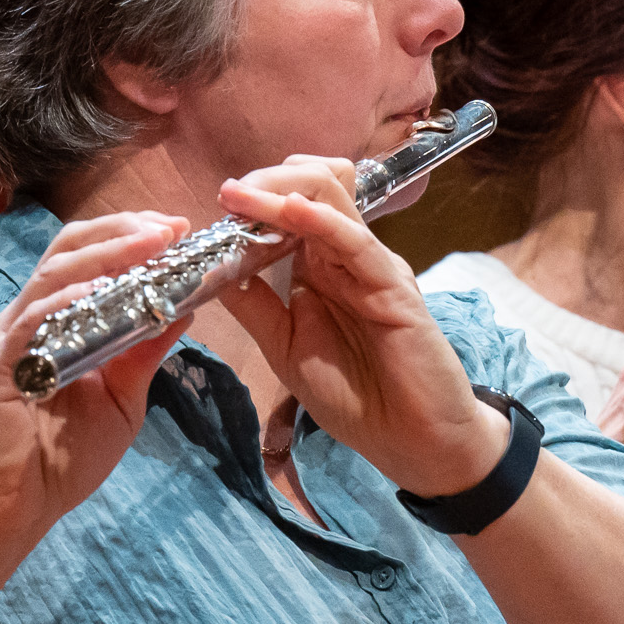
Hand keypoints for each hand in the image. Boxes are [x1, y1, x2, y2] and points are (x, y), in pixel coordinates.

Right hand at [0, 212, 199, 558]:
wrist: (9, 511)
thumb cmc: (59, 460)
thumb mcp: (120, 399)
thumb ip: (144, 355)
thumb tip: (184, 310)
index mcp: (57, 322)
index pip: (89, 259)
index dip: (130, 236)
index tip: (177, 229)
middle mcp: (30, 321)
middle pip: (69, 251)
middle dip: (121, 231)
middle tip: (169, 226)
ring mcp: (10, 341)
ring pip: (53, 276)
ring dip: (105, 255)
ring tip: (149, 244)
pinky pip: (31, 324)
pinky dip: (65, 303)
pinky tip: (97, 293)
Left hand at [212, 157, 505, 495]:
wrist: (411, 441)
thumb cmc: (355, 397)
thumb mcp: (286, 350)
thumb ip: (256, 307)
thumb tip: (212, 268)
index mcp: (320, 268)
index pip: (289, 209)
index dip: (253, 198)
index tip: (217, 206)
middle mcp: (345, 256)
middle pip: (311, 188)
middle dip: (264, 182)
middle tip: (229, 195)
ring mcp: (371, 266)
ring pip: (333, 200)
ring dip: (281, 190)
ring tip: (242, 195)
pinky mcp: (394, 285)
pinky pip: (357, 242)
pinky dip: (322, 221)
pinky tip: (290, 211)